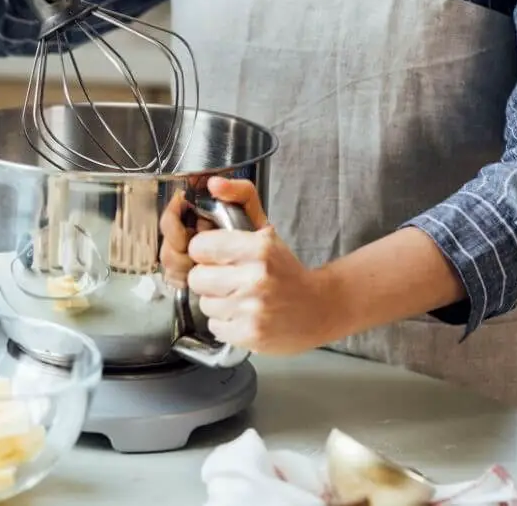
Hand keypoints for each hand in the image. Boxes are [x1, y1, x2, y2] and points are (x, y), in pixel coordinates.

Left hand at [159, 177, 331, 354]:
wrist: (320, 308)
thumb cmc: (287, 269)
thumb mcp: (265, 230)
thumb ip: (240, 198)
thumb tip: (214, 183)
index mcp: (258, 247)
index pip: (199, 247)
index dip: (205, 253)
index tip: (217, 257)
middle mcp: (255, 277)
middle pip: (197, 278)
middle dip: (209, 279)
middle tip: (230, 280)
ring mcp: (253, 308)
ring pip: (205, 303)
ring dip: (219, 302)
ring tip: (241, 298)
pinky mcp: (250, 334)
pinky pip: (215, 326)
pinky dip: (227, 323)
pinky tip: (246, 315)